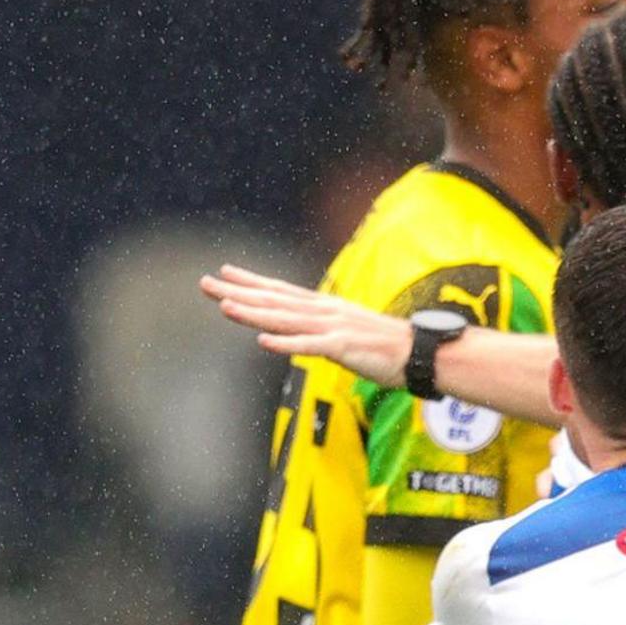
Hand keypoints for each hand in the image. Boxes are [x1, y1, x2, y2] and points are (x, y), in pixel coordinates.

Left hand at [204, 265, 411, 385]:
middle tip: (205, 283)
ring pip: (285, 319)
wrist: (420, 353)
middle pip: (273, 301)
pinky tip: (263, 342)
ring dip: (254, 313)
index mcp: (324, 307)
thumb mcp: (348, 329)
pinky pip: (309, 346)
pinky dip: (286, 343)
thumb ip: (321, 327)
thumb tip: (300, 329)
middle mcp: (324, 312)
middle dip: (237, 292)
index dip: (250, 281)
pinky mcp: (342, 349)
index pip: (280, 290)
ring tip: (225, 306)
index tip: (223, 271)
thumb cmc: (385, 346)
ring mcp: (332, 329)